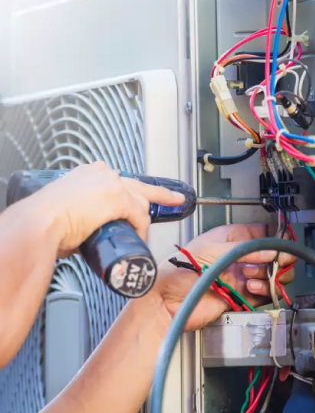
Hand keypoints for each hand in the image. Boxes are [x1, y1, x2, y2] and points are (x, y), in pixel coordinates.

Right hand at [30, 161, 185, 257]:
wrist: (40, 223)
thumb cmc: (45, 222)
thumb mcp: (67, 212)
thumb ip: (81, 217)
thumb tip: (86, 234)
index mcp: (88, 174)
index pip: (120, 181)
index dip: (133, 193)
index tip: (141, 197)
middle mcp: (101, 174)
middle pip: (139, 186)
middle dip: (160, 194)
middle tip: (176, 198)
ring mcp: (112, 184)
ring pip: (141, 202)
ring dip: (144, 222)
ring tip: (144, 236)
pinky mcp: (119, 198)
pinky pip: (139, 216)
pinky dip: (141, 229)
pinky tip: (138, 239)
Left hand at [155, 224, 295, 330]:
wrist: (167, 302)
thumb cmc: (180, 270)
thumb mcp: (213, 250)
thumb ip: (245, 250)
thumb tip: (271, 250)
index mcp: (232, 238)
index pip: (264, 232)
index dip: (277, 236)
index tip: (283, 242)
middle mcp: (239, 256)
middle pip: (273, 255)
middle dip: (276, 258)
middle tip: (275, 261)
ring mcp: (241, 276)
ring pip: (272, 275)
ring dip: (269, 275)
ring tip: (251, 277)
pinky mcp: (242, 296)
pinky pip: (264, 293)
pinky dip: (264, 291)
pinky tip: (251, 288)